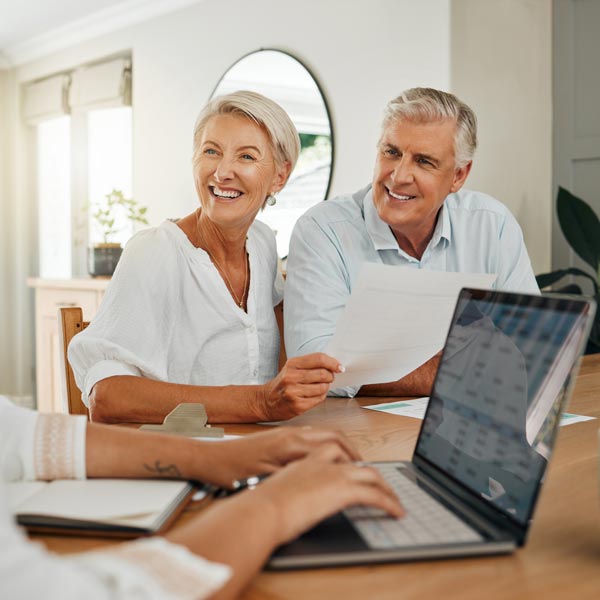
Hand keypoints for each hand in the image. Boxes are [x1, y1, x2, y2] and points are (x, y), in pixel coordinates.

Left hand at [193, 426, 358, 487]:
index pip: (334, 447)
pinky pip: (312, 436)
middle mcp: (292, 434)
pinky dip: (326, 446)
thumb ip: (296, 476)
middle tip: (364, 469)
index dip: (352, 461)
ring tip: (350, 466)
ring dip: (340, 447)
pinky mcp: (281, 436)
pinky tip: (327, 460)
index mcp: (291, 444)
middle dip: (352, 451)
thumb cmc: (233, 472)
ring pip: (324, 434)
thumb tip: (322, 479)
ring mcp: (286, 433)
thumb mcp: (267, 480)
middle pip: (334, 435)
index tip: (364, 475)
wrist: (211, 457)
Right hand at [239, 445, 404, 543]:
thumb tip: (292, 497)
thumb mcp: (273, 486)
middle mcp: (321, 460)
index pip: (332, 446)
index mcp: (302, 456)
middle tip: (380, 484)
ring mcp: (333, 473)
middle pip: (355, 457)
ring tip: (394, 500)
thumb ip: (287, 485)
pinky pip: (375, 494)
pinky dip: (389, 503)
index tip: (354, 465)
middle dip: (370, 470)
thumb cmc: (259, 504)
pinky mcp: (342, 490)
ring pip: (371, 473)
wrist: (260, 509)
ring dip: (386, 487)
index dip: (347, 455)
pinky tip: (396, 512)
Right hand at [258, 353, 343, 419]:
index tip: (340, 367)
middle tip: (329, 378)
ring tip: (318, 387)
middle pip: (323, 374)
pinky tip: (312, 396)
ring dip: (325, 388)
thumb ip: (310, 364)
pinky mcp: (297, 405)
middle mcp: (291, 377)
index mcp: (292, 364)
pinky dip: (320, 397)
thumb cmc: (283, 383)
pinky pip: (319, 399)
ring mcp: (293, 392)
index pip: (319, 359)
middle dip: (330, 376)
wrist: (266, 401)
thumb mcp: (292, 368)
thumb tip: (334, 365)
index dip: (333, 362)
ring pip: (323, 388)